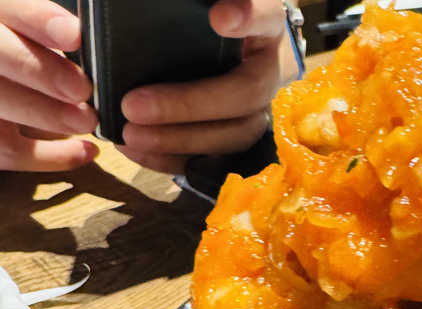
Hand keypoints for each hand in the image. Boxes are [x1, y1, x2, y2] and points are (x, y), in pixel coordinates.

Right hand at [0, 0, 97, 171]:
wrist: (10, 83)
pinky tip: (87, 152)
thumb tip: (88, 41)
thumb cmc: (30, 61)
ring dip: (49, 116)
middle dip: (42, 73)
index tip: (74, 35)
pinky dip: (52, 156)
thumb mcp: (34, 39)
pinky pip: (9, 150)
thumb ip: (48, 33)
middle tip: (83, 88)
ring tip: (88, 121)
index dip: (38, 19)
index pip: (8, 9)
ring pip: (2, 104)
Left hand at [117, 0, 286, 173]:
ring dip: (180, 139)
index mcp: (265, 26)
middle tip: (134, 105)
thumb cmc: (203, 24)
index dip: (248, 17)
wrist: (224, 56)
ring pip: (235, 134)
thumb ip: (192, 9)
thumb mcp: (199, 13)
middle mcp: (269, 69)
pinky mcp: (240, 140)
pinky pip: (216, 159)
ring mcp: (261, 110)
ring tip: (130, 133)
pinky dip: (173, 159)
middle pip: (247, 93)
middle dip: (190, 104)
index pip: (267, 15)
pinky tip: (135, 149)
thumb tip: (176, 13)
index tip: (219, 19)